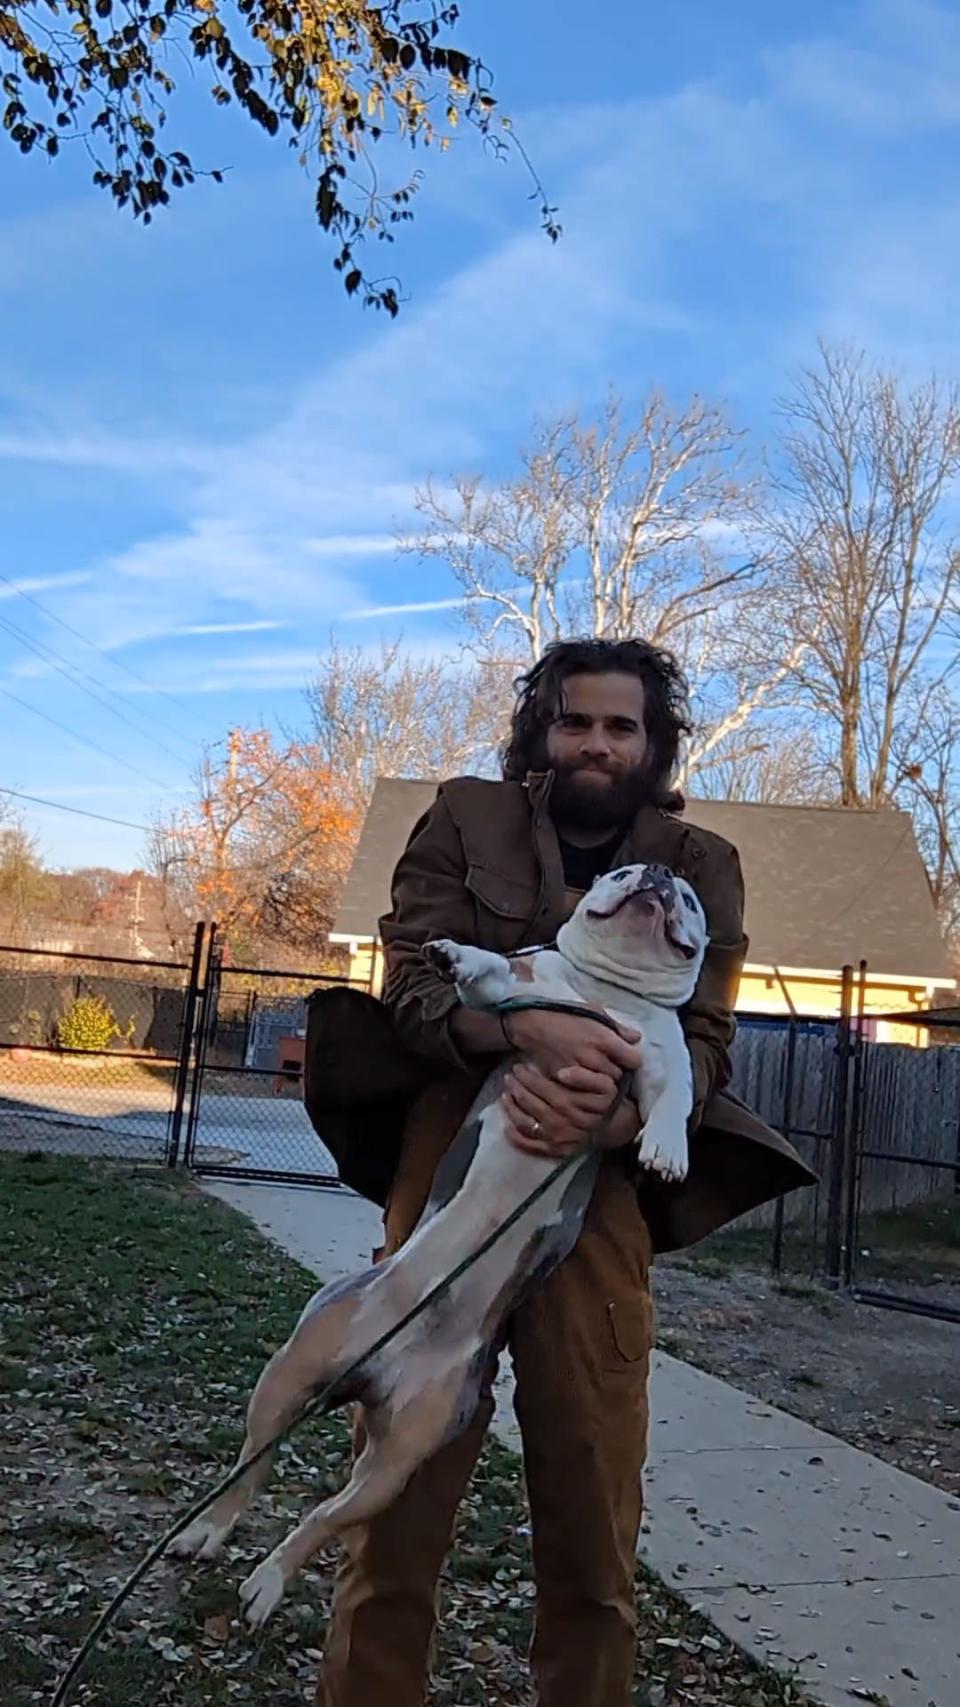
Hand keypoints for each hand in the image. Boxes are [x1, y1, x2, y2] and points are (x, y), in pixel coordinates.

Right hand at [503, 1007, 641, 1080]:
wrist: (532, 1024)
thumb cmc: (564, 1014)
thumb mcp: (593, 1012)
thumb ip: (617, 1027)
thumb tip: (636, 1038)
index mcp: (605, 1039)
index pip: (634, 1060)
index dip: (631, 1060)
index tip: (625, 1058)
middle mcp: (595, 1058)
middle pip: (618, 1077)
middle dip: (616, 1072)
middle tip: (608, 1066)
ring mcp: (579, 1072)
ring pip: (602, 1088)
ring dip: (601, 1082)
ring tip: (595, 1074)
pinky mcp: (565, 1081)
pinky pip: (583, 1092)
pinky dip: (584, 1088)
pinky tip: (582, 1081)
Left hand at [503, 1060, 638, 1156]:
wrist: (618, 1128)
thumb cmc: (608, 1102)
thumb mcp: (606, 1085)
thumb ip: (585, 1076)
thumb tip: (562, 1072)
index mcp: (572, 1104)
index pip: (543, 1088)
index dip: (528, 1076)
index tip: (519, 1066)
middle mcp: (562, 1123)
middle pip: (532, 1103)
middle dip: (517, 1087)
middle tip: (509, 1076)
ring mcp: (557, 1139)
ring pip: (527, 1123)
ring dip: (511, 1108)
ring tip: (504, 1095)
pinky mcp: (555, 1151)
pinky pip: (531, 1145)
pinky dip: (516, 1137)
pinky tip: (506, 1126)